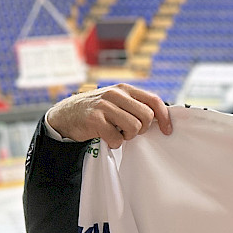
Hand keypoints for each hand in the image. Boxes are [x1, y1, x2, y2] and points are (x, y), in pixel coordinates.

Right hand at [44, 84, 171, 149]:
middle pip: (147, 116)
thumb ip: (135, 106)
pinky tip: (106, 138)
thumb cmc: (97, 111)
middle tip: (129, 131)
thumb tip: (161, 119)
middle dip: (141, 129)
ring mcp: (104, 105)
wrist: (65, 115)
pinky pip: (117, 138)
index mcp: (125, 89)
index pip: (154, 100)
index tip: (167, 131)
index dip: (164, 117)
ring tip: (116, 133)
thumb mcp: (117, 102)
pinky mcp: (94, 119)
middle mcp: (115, 93)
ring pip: (134, 127)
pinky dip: (114, 143)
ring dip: (127, 136)